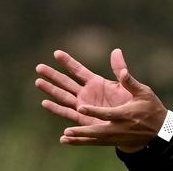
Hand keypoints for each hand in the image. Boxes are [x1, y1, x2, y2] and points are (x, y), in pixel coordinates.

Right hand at [35, 49, 166, 151]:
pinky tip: (45, 103)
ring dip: (51, 90)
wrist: (134, 123)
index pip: (78, 70)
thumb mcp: (125, 84)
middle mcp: (87, 93)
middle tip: (39, 67)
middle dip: (53, 75)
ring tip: (38, 81)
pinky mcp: (84, 119)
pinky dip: (56, 108)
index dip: (68, 61)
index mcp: (96, 82)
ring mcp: (84, 105)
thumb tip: (116, 50)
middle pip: (66, 82)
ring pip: (63, 96)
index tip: (56, 53)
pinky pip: (67, 113)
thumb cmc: (131, 102)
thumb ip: (119, 68)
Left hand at [61, 65, 167, 152]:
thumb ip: (130, 82)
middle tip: (68, 131)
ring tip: (64, 137)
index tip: (81, 108)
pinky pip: (94, 143)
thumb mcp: (144, 93)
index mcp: (125, 114)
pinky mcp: (112, 141)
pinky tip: (67, 141)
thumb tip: (123, 70)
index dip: (94, 111)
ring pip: (93, 138)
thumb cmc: (151, 108)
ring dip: (78, 138)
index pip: (107, 114)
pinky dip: (80, 142)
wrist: (158, 131)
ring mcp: (114, 136)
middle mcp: (118, 127)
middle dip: (82, 131)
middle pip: (97, 130)